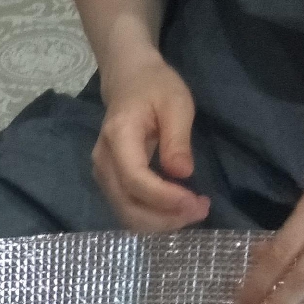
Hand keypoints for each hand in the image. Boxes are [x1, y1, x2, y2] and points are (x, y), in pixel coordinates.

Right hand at [92, 52, 211, 233]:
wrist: (128, 81)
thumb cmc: (154, 87)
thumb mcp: (176, 103)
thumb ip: (178, 139)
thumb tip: (183, 174)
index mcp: (118, 138)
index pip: (135, 180)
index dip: (164, 197)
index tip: (195, 201)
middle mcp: (103, 162)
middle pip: (127, 206)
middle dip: (165, 218)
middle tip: (201, 210)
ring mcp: (102, 175)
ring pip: (126, 214)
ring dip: (160, 222)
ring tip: (193, 211)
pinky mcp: (109, 183)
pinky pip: (128, 210)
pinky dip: (153, 217)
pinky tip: (177, 210)